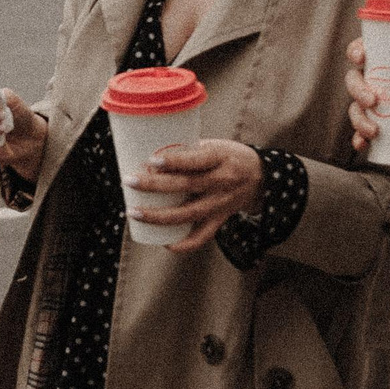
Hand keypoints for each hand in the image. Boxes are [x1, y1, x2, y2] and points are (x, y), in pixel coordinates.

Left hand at [125, 138, 261, 253]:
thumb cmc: (228, 156)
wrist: (260, 176)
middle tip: (129, 181)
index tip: (151, 160)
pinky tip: (164, 242)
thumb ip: (187, 151)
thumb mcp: (214, 145)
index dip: (174, 161)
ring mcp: (220, 203)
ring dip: (158, 216)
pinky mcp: (220, 219)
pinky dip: (183, 244)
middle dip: (154, 185)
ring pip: (188, 214)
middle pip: (186, 186)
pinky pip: (202, 236)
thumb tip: (149, 157)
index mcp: (220, 158)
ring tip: (134, 212)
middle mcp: (222, 182)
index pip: (196, 160)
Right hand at [344, 37, 389, 160]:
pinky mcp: (376, 130)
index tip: (361, 57)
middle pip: (354, 80)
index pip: (365, 51)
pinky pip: (359, 134)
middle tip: (372, 101)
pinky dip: (359, 139)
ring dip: (358, 119)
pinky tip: (363, 144)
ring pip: (355, 108)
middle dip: (357, 89)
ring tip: (374, 130)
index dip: (356, 50)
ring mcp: (375, 108)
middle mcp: (378, 84)